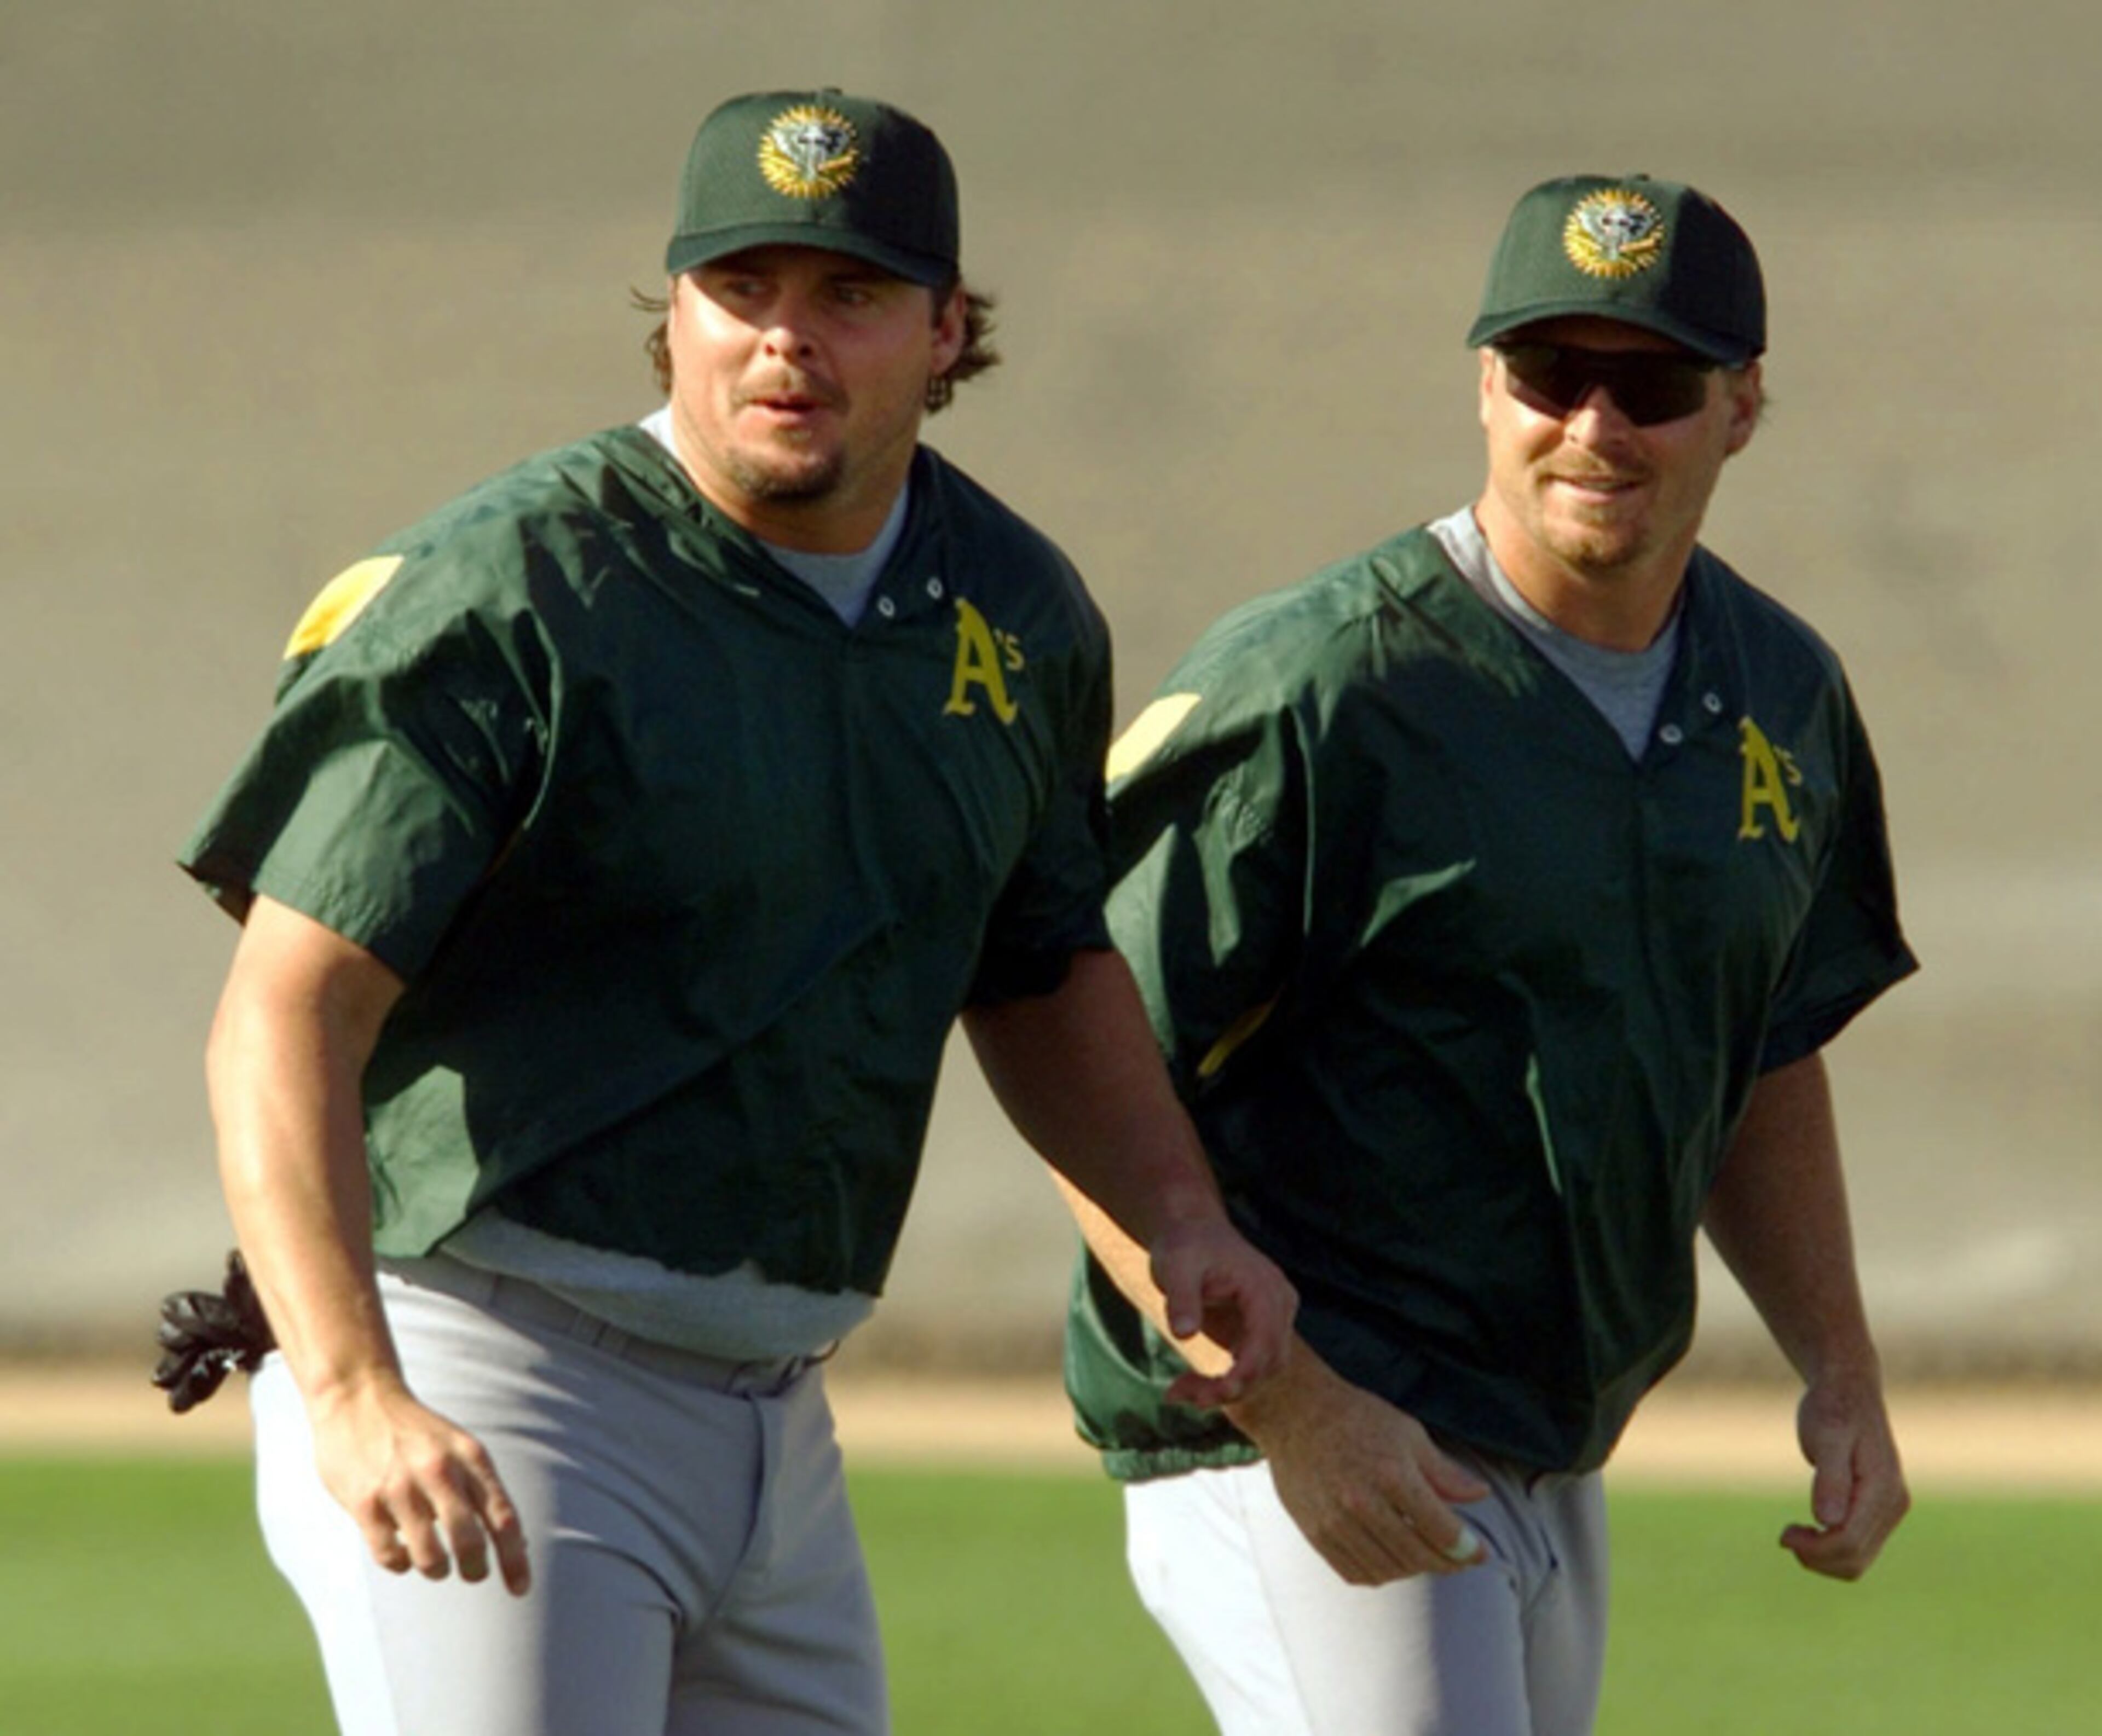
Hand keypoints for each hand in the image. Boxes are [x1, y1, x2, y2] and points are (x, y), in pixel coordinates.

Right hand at [310, 1378, 531, 1595]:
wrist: (358, 1397)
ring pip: (430, 1559)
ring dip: (436, 1569)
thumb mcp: (459, 1447)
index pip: (503, 1518)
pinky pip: (391, 1557)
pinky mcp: (365, 1503)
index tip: (520, 1589)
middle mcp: (439, 1472)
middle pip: (470, 1543)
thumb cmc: (416, 1432)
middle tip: (471, 1572)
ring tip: (434, 1560)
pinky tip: (400, 1549)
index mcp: (470, 1458)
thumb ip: (481, 1490)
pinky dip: (401, 1564)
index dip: (515, 1560)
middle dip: (475, 1570)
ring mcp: (400, 1488)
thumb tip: (513, 1543)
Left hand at [1146, 1217, 1297, 1407]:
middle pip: (1268, 1363)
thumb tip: (1183, 1335)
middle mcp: (1277, 1306)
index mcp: (1265, 1288)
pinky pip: (1246, 1367)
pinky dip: (1220, 1381)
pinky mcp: (1255, 1333)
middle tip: (1183, 1395)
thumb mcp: (1177, 1266)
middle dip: (1230, 1387)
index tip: (1219, 1392)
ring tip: (1177, 1393)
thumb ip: (1182, 1299)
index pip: (1267, 1340)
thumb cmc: (1186, 1245)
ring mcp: (1270, 1321)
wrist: (1191, 1231)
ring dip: (1223, 1390)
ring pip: (1259, 1372)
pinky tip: (1185, 1387)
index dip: (1247, 1371)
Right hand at [1230, 1348, 1489, 1584]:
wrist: (1294, 1411)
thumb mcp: (1408, 1433)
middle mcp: (1363, 1503)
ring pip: (1389, 1570)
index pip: (1443, 1531)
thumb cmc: (1357, 1416)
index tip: (1480, 1553)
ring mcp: (1335, 1522)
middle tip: (1457, 1559)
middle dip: (1446, 1563)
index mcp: (1393, 1474)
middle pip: (1418, 1555)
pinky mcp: (1315, 1532)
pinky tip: (1390, 1560)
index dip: (1468, 1549)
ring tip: (1424, 1557)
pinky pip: (1355, 1573)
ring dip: (1414, 1569)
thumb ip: (1444, 1471)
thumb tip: (1481, 1495)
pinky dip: (1380, 1574)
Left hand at [1780, 1372, 1908, 1579]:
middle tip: (1786, 1535)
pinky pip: (1859, 1547)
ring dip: (1824, 1558)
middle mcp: (1893, 1505)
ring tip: (1795, 1534)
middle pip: (1855, 1559)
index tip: (1784, 1535)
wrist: (1848, 1390)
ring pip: (1859, 1559)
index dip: (1815, 1549)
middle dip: (1817, 1557)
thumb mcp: (1825, 1436)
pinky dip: (1832, 1549)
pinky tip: (1811, 1530)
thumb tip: (1827, 1521)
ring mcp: (1890, 1509)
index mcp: (1882, 1490)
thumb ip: (1830, 1479)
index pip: (1849, 1541)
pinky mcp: (1879, 1510)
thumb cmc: (1832, 1409)